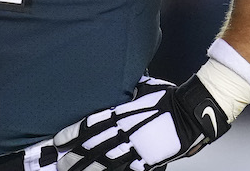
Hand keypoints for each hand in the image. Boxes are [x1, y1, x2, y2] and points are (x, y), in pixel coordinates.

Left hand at [53, 76, 229, 170]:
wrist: (191, 112)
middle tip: (60, 163)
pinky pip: (125, 170)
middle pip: (91, 147)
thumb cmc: (169, 97)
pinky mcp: (147, 160)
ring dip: (86, 168)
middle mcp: (123, 132)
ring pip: (103, 162)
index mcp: (120, 113)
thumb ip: (127, 92)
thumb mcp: (142, 89)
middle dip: (73, 157)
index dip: (70, 134)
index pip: (87, 125)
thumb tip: (119, 86)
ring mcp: (135, 148)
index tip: (58, 140)